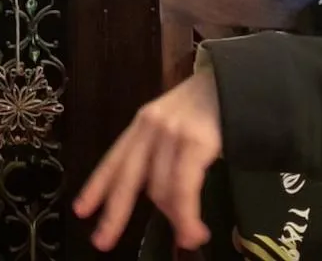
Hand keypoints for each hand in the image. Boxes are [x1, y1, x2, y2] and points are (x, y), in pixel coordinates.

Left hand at [73, 70, 221, 251]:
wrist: (240, 79)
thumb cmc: (213, 105)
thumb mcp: (177, 121)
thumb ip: (162, 152)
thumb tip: (162, 201)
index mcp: (143, 122)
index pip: (113, 159)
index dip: (96, 187)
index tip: (81, 210)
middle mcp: (151, 127)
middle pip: (126, 177)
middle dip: (114, 213)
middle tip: (102, 242)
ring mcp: (172, 134)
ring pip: (160, 188)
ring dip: (173, 218)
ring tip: (188, 236)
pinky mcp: (195, 142)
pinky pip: (183, 189)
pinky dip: (186, 216)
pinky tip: (192, 233)